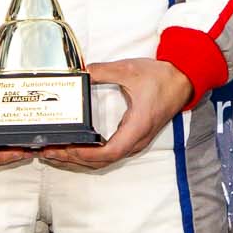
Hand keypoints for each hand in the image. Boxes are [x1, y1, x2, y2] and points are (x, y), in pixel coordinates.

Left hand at [44, 55, 191, 170]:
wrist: (184, 81)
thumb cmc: (162, 78)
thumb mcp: (129, 70)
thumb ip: (101, 71)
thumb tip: (80, 71)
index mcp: (137, 127)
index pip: (109, 152)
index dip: (86, 155)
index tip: (66, 149)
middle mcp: (136, 140)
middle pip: (102, 161)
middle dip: (74, 159)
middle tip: (48, 152)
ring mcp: (135, 141)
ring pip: (105, 161)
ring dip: (80, 160)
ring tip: (55, 153)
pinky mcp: (133, 138)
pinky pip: (109, 154)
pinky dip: (90, 155)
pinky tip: (75, 149)